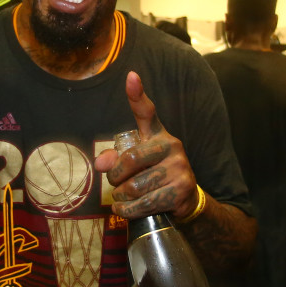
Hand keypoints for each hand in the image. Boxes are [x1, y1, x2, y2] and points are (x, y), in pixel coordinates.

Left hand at [94, 71, 199, 220]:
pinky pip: (143, 203)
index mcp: (158, 135)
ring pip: (134, 186)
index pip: (146, 112)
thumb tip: (100, 163)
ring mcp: (179, 168)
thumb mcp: (135, 165)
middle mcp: (172, 146)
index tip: (130, 76)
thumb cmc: (154, 177)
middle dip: (115, 177)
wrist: (185, 201)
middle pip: (130, 159)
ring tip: (124, 198)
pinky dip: (127, 210)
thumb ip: (115, 159)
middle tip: (116, 184)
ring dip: (121, 197)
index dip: (137, 94)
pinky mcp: (181, 190)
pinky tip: (125, 209)